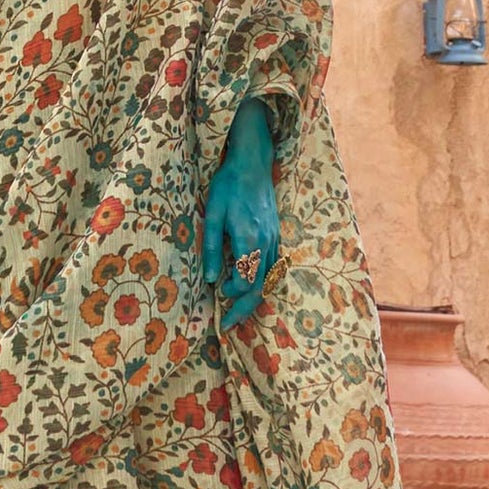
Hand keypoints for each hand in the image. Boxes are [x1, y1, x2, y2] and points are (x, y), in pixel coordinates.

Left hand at [202, 96, 278, 332]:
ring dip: (254, 298)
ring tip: (238, 312)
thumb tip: (211, 279)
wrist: (252, 163)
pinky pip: (273, 267)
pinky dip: (263, 283)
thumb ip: (213, 247)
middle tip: (228, 325)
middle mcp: (267, 243)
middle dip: (244, 309)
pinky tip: (250, 288)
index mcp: (250, 238)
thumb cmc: (228, 185)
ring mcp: (275, 239)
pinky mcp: (276, 235)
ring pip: (269, 279)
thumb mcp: (212, 214)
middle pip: (260, 287)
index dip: (232, 293)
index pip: (246, 280)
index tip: (217, 295)